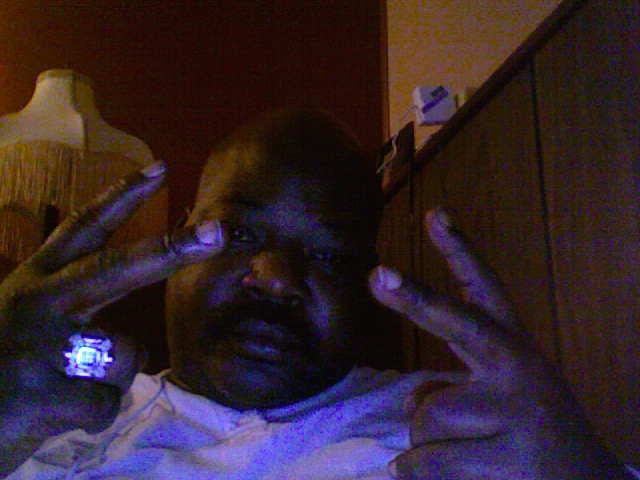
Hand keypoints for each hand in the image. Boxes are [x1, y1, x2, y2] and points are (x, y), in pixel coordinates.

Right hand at [0, 161, 224, 462]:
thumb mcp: (25, 321)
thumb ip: (73, 305)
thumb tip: (130, 317)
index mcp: (35, 280)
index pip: (84, 229)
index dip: (122, 197)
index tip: (161, 167)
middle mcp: (36, 301)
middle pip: (116, 268)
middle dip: (172, 249)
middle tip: (217, 231)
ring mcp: (37, 345)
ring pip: (125, 353)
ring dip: (109, 377)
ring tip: (62, 387)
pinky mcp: (39, 394)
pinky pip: (107, 402)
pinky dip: (93, 413)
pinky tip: (55, 414)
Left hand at [369, 207, 630, 478]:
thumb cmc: (531, 429)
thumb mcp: (504, 391)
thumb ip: (457, 381)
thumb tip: (414, 398)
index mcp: (514, 345)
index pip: (484, 289)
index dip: (459, 251)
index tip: (434, 215)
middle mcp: (519, 367)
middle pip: (459, 324)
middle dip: (415, 299)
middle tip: (378, 276)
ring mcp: (518, 411)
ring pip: (427, 413)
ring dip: (425, 440)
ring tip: (466, 449)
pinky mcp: (512, 457)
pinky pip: (427, 460)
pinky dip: (418, 471)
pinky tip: (444, 472)